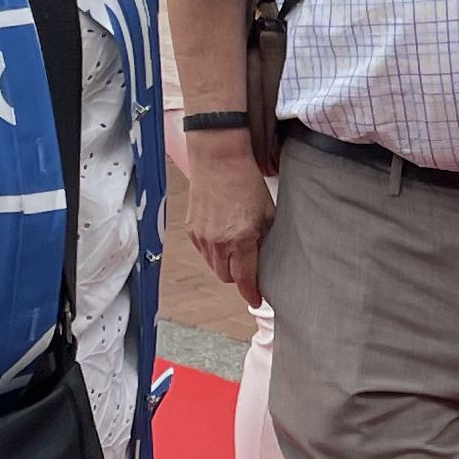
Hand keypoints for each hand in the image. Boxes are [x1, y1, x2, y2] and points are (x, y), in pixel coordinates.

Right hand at [183, 132, 270, 299]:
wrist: (219, 159)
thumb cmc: (247, 182)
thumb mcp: (268, 213)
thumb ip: (265, 239)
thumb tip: (264, 258)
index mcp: (241, 239)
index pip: (244, 278)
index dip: (251, 292)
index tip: (256, 298)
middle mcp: (218, 242)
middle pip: (226, 277)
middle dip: (238, 276)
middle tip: (250, 266)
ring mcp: (201, 236)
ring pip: (213, 266)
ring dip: (225, 264)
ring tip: (236, 247)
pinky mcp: (191, 229)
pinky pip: (203, 252)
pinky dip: (213, 251)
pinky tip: (223, 236)